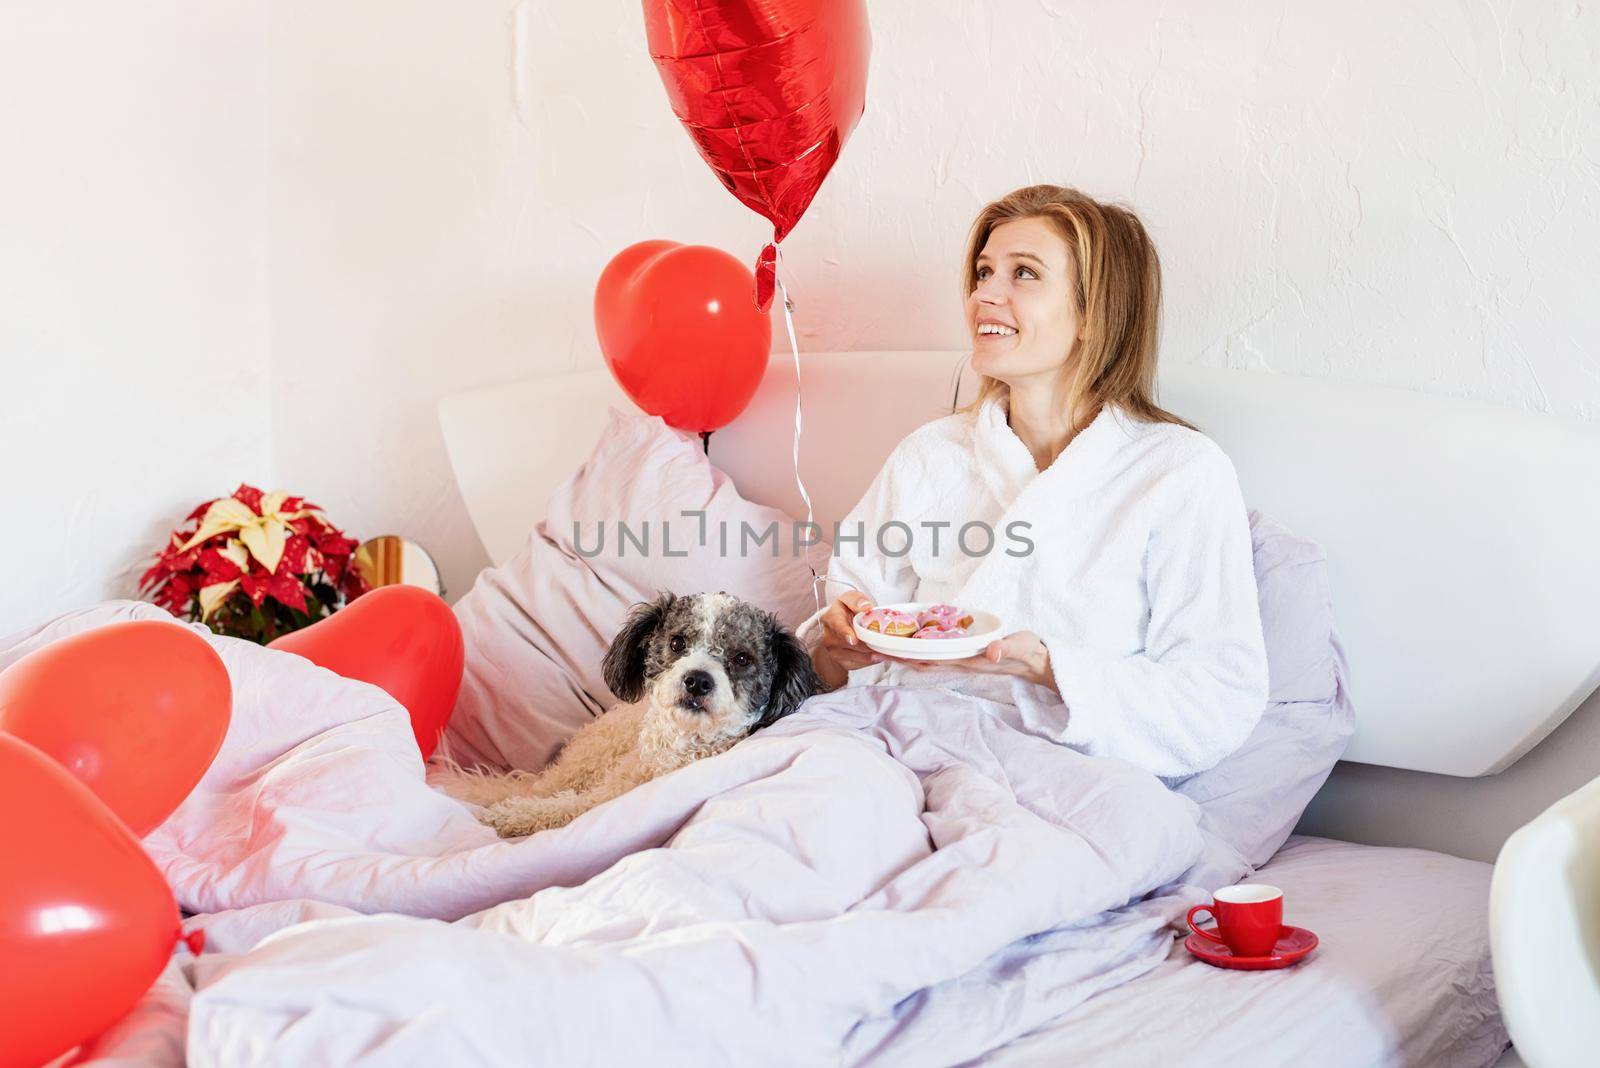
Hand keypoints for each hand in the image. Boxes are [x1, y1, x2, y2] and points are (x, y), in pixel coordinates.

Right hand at [810, 590, 882, 689]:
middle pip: (852, 645)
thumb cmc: (845, 611)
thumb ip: (856, 600)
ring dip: (874, 653)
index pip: (838, 627)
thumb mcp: (849, 598)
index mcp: (831, 618)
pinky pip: (861, 664)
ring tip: (886, 648)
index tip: (853, 639)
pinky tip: (878, 653)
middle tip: (886, 643)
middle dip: (870, 644)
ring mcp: (835, 652)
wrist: (839, 626)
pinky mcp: (842, 662)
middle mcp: (830, 637)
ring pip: (859, 656)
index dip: (846, 633)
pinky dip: (872, 660)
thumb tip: (866, 607)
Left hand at [879, 630, 1055, 691]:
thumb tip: (989, 652)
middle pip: (921, 661)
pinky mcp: (965, 656)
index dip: (907, 657)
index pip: (930, 659)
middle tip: (870, 649)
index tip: (885, 652)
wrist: (1036, 662)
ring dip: (904, 655)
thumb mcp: (1020, 646)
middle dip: (896, 657)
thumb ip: (1005, 648)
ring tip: (881, 648)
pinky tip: (909, 645)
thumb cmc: (1028, 652)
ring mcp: (962, 660)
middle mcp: (960, 662)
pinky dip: (919, 651)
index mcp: (968, 660)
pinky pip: (936, 655)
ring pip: (926, 659)